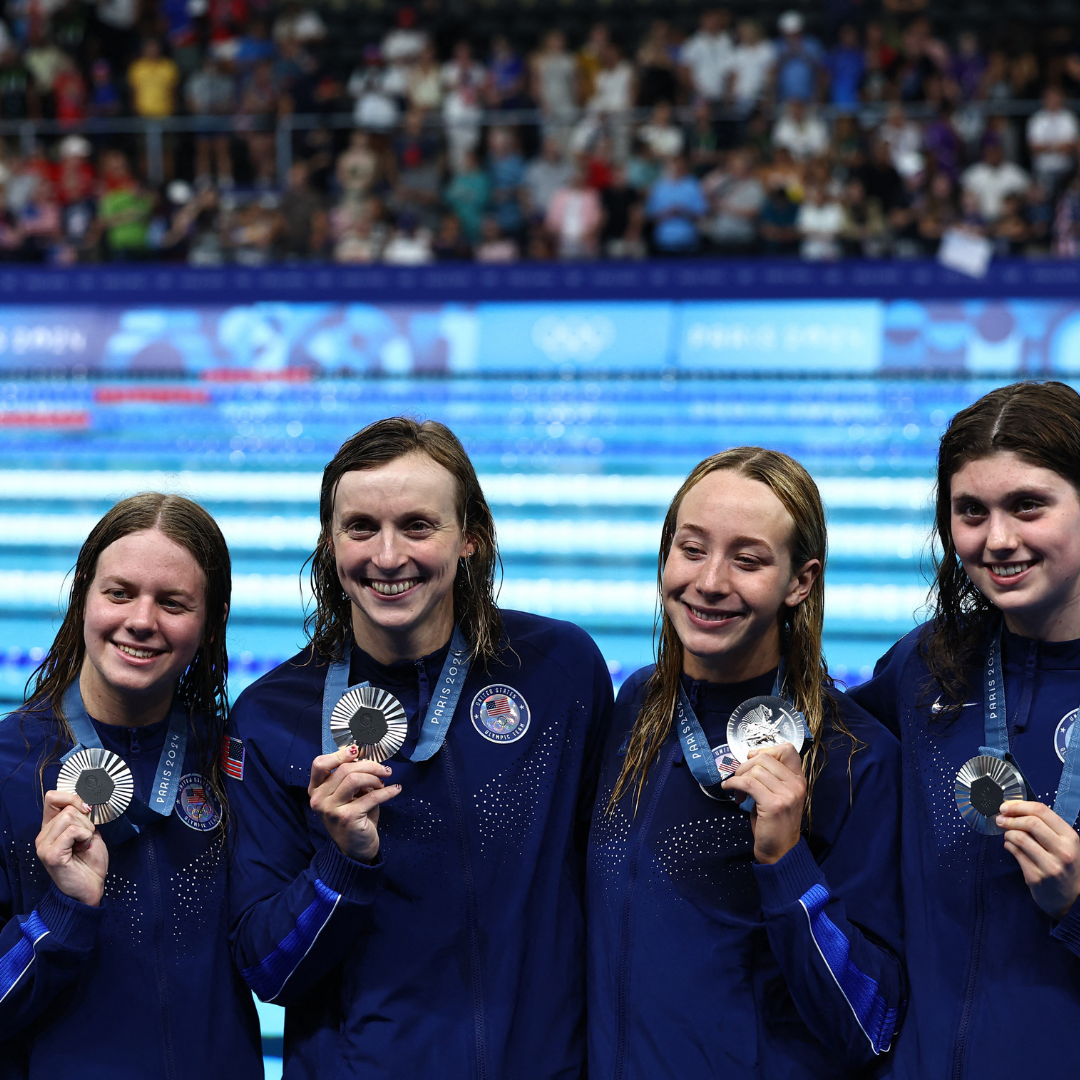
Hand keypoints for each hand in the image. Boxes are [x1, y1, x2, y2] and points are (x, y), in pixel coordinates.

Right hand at [35, 790, 107, 906]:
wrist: (90, 887)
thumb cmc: (90, 861)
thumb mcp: (89, 832)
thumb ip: (83, 817)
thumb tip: (86, 800)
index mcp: (51, 828)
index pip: (52, 798)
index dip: (72, 797)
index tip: (87, 809)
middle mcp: (43, 835)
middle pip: (68, 807)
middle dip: (86, 820)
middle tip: (87, 838)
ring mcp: (44, 845)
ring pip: (70, 817)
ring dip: (86, 829)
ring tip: (84, 845)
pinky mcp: (51, 854)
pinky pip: (73, 831)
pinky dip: (85, 837)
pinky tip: (83, 848)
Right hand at [308, 746, 400, 863]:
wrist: (356, 849)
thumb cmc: (354, 816)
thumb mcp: (350, 793)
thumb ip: (351, 776)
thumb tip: (366, 757)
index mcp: (316, 789)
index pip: (319, 764)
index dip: (339, 754)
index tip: (358, 751)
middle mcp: (318, 799)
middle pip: (343, 769)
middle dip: (369, 766)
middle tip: (384, 770)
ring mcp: (330, 809)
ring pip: (354, 778)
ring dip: (375, 777)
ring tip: (384, 782)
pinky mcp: (346, 818)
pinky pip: (371, 796)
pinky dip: (387, 791)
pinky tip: (396, 790)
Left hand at [722, 743, 805, 864]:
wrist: (780, 851)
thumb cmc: (775, 823)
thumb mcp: (778, 794)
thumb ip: (770, 776)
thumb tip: (751, 756)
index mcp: (798, 780)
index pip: (787, 749)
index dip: (765, 750)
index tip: (752, 760)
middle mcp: (796, 785)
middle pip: (765, 757)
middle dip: (745, 766)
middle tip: (739, 781)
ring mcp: (787, 795)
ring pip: (755, 770)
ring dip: (739, 778)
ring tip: (738, 792)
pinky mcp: (774, 805)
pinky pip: (748, 783)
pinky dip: (734, 784)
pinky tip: (730, 790)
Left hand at [997, 800, 1079, 919]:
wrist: (1070, 899)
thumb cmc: (1064, 865)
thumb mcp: (1064, 843)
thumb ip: (1046, 827)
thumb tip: (1014, 808)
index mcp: (1071, 838)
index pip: (1042, 811)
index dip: (1019, 805)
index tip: (1006, 806)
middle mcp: (1063, 851)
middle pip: (1031, 823)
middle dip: (1010, 818)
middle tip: (1000, 819)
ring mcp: (1050, 866)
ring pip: (1020, 838)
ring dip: (1008, 833)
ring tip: (1008, 834)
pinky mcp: (1036, 877)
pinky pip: (1016, 854)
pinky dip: (1009, 846)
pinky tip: (1010, 846)